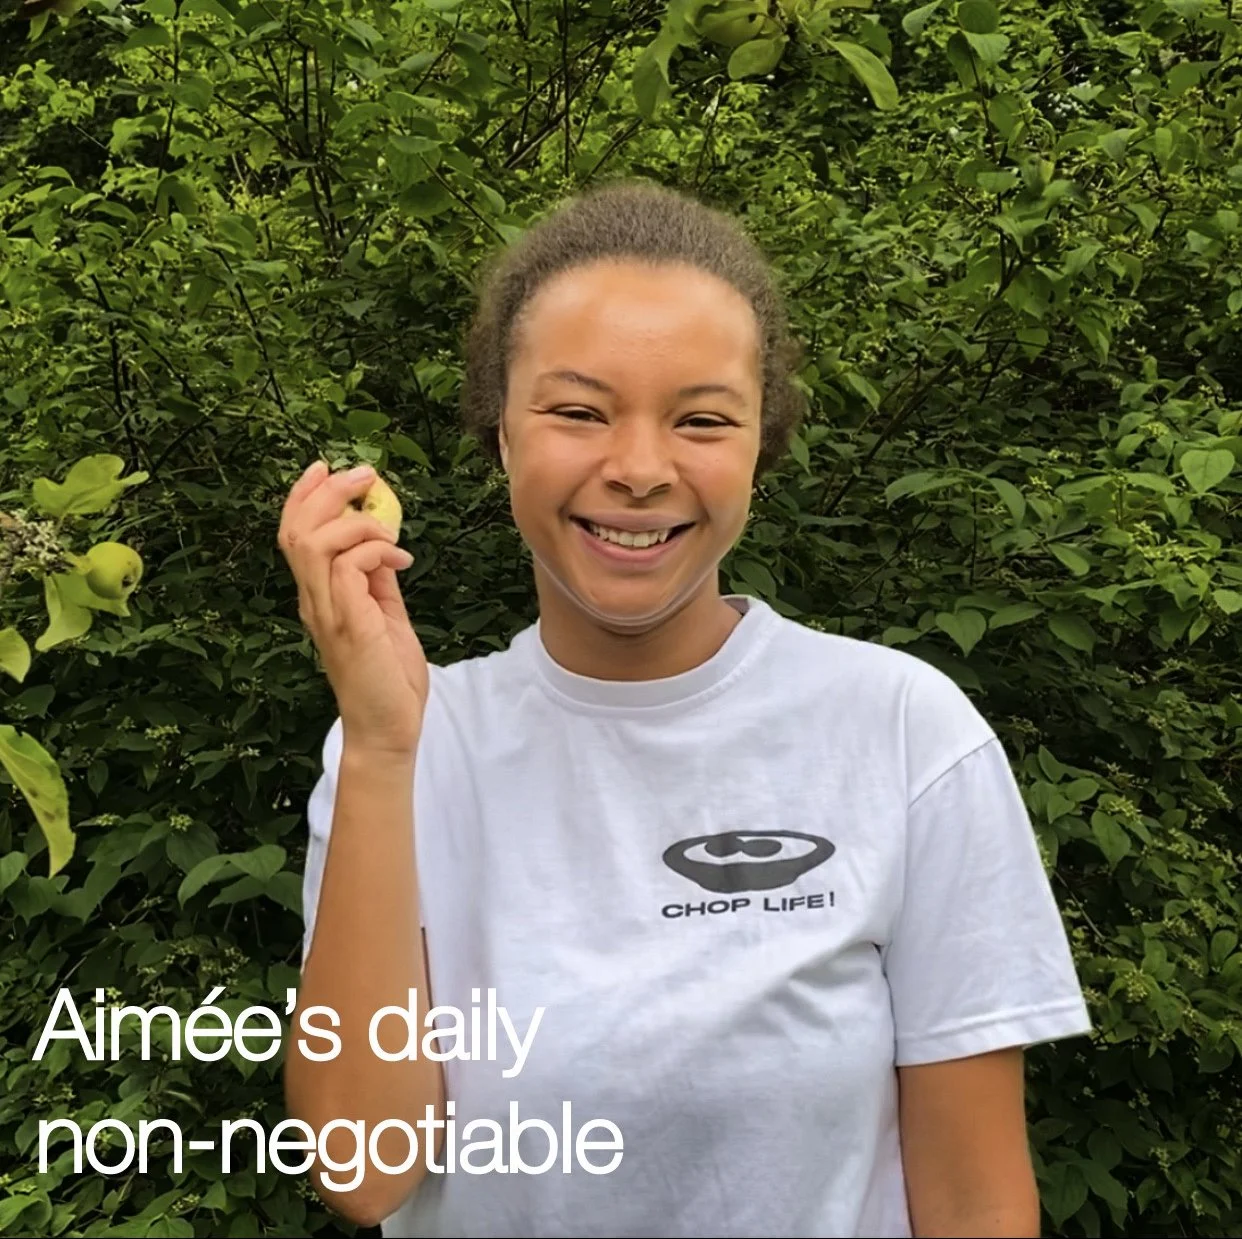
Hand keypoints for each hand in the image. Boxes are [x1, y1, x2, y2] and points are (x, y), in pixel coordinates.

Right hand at [278, 460, 428, 754]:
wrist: (388, 729)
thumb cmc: (387, 677)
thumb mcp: (385, 616)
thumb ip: (376, 581)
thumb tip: (380, 546)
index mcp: (319, 597)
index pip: (293, 536)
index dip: (303, 497)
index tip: (325, 468)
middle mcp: (314, 602)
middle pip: (297, 531)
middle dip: (328, 493)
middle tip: (364, 476)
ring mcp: (329, 614)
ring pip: (316, 544)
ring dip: (356, 522)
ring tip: (390, 531)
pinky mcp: (350, 625)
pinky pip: (349, 568)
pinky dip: (376, 551)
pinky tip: (402, 560)